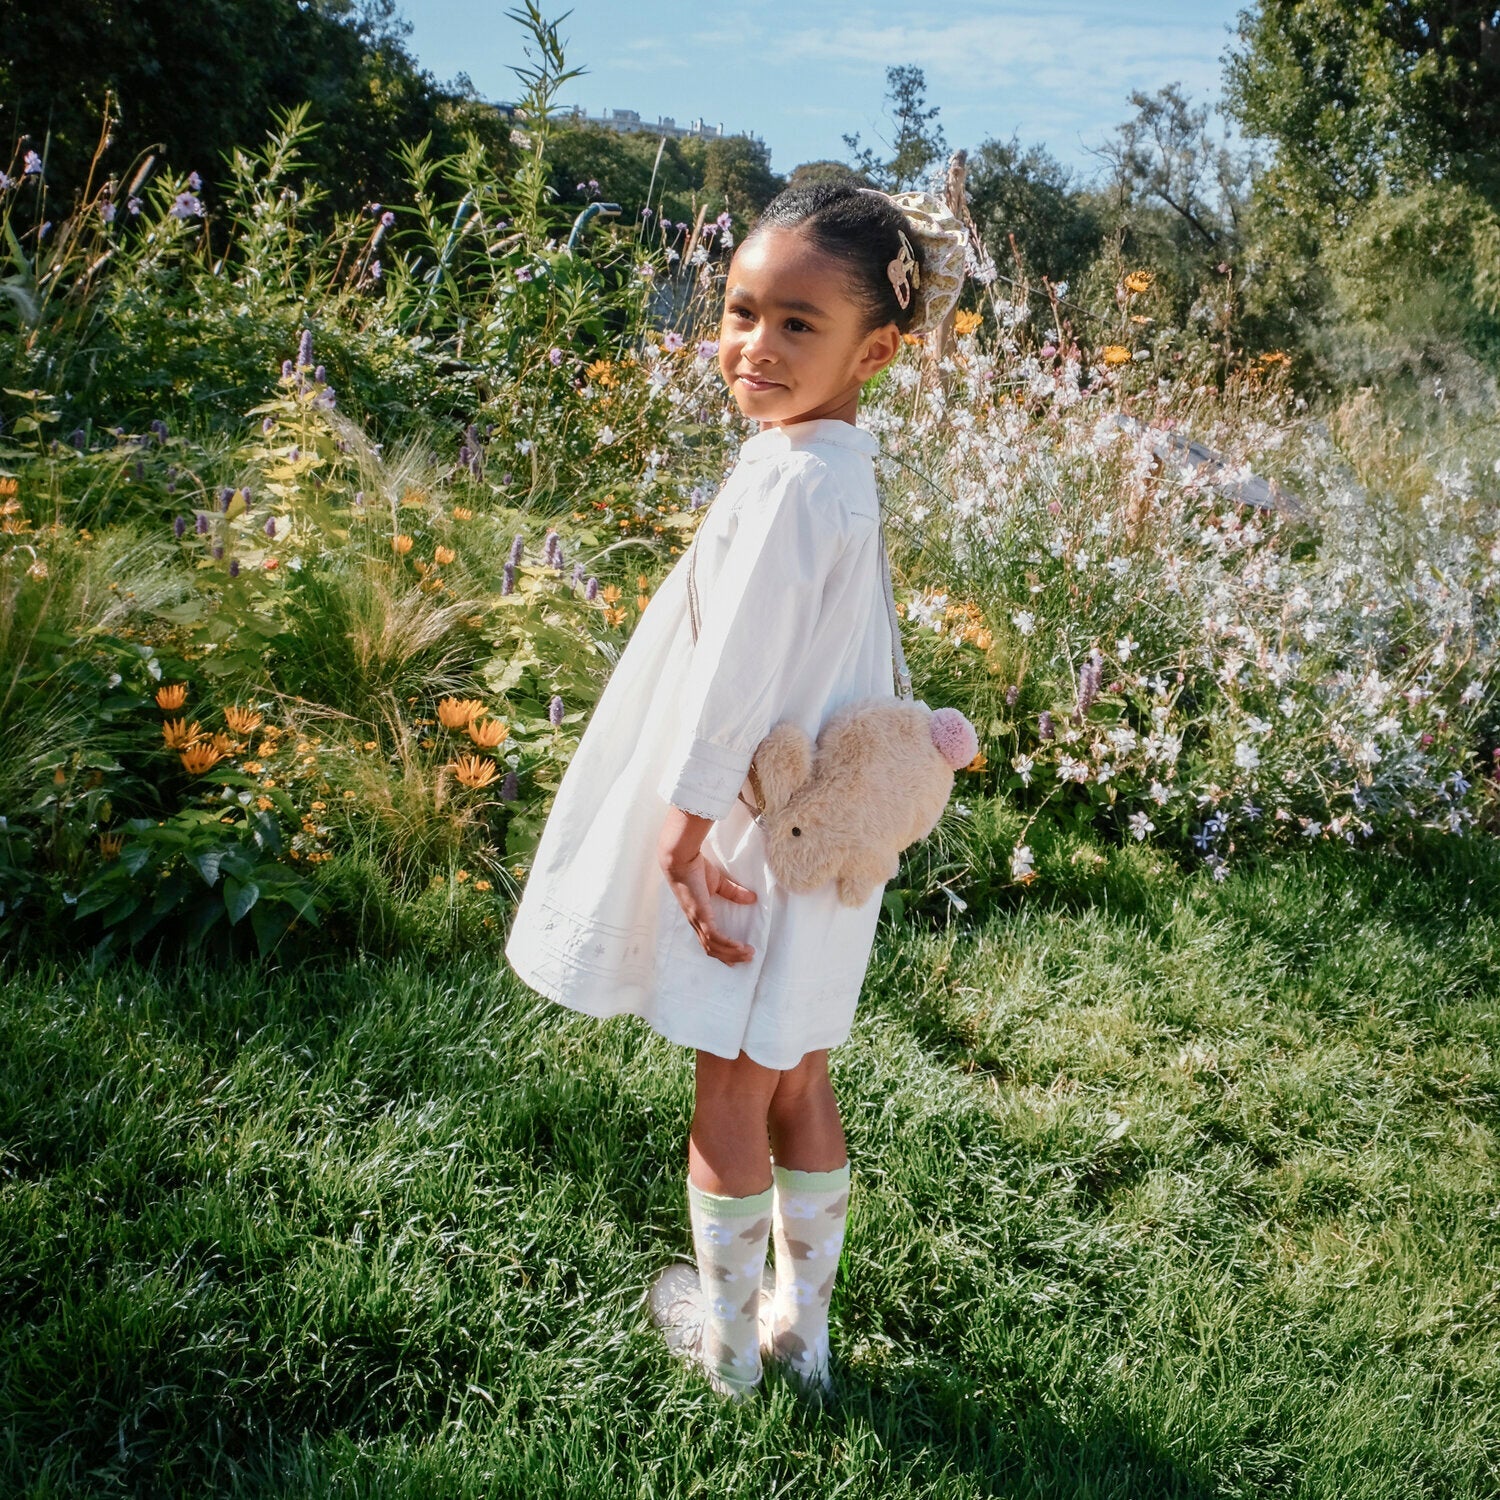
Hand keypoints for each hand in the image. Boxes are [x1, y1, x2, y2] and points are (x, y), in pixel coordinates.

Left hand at [659, 807, 758, 965]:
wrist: (681, 858)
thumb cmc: (695, 867)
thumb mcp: (718, 882)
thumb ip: (733, 892)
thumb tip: (752, 898)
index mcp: (697, 916)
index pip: (708, 941)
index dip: (721, 952)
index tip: (735, 959)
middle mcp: (695, 922)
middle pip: (712, 949)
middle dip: (730, 957)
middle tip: (747, 959)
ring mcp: (697, 920)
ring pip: (713, 947)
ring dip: (732, 953)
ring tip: (748, 954)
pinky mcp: (700, 915)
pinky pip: (714, 937)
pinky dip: (727, 944)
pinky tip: (739, 947)